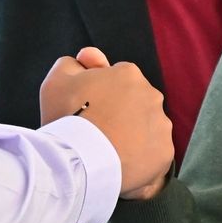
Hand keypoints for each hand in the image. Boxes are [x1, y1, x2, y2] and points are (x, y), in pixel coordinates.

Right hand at [40, 47, 171, 198]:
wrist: (78, 161)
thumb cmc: (66, 118)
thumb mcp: (57, 80)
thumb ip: (72, 64)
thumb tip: (87, 58)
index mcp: (128, 74)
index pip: (117, 79)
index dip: (101, 94)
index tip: (88, 110)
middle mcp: (152, 95)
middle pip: (135, 103)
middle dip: (119, 113)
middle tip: (97, 131)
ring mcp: (161, 125)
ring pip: (146, 129)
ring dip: (131, 136)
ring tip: (108, 151)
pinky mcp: (164, 152)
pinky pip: (153, 154)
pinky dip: (140, 159)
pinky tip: (120, 164)